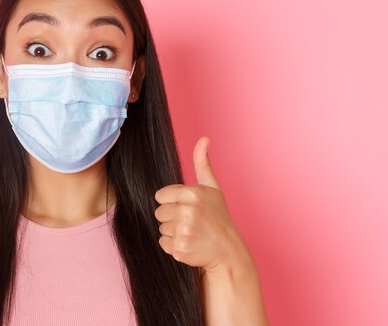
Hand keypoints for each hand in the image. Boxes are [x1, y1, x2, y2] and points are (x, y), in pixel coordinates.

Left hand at [154, 136, 248, 272]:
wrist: (228, 250)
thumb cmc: (218, 216)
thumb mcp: (212, 188)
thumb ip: (202, 163)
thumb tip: (203, 138)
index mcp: (193, 193)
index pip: (160, 196)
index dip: (172, 202)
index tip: (188, 207)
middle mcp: (188, 211)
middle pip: (159, 213)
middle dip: (172, 217)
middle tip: (192, 222)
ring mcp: (184, 231)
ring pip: (161, 228)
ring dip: (173, 232)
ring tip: (192, 233)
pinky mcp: (180, 249)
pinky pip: (164, 243)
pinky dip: (174, 246)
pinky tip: (190, 244)